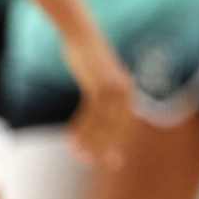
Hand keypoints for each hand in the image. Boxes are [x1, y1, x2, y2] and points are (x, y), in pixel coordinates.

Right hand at [60, 32, 132, 165]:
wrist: (82, 35)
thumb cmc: (89, 57)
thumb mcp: (99, 78)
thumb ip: (102, 95)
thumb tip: (100, 113)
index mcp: (128, 91)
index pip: (124, 126)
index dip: (115, 145)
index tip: (111, 163)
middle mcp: (125, 91)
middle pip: (115, 128)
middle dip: (103, 148)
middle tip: (92, 164)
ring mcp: (114, 88)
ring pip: (102, 124)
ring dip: (89, 141)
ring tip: (77, 155)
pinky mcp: (99, 85)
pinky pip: (90, 114)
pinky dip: (81, 128)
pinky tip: (71, 139)